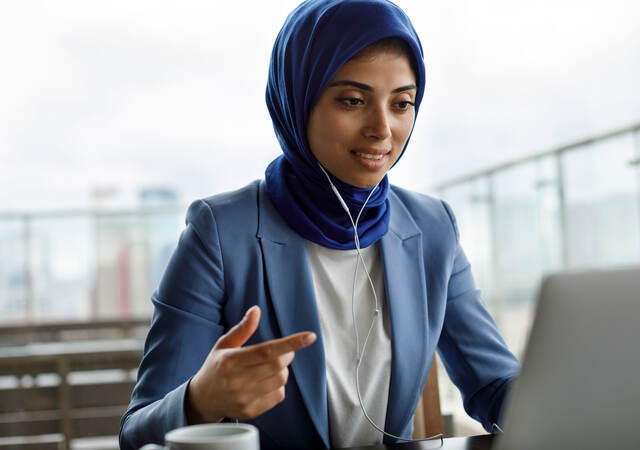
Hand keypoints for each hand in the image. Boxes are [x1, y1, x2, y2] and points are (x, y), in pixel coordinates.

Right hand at [185, 305, 316, 423]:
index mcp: (230, 360)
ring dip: (283, 370)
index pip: (266, 350)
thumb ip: (242, 329)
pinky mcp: (249, 412)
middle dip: (286, 355)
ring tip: (270, 368)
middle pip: (277, 365)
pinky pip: (278, 396)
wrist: (202, 399)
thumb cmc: (216, 366)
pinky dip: (278, 386)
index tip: (310, 336)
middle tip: (281, 352)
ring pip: (281, 380)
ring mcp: (243, 398)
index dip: (291, 343)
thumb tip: (256, 310)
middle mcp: (236, 381)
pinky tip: (265, 383)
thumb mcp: (224, 344)